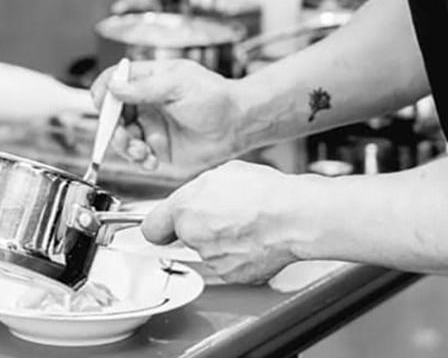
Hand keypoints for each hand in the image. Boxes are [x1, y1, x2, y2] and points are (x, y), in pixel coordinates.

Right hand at [90, 59, 244, 173]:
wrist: (239, 124)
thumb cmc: (216, 97)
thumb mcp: (178, 85)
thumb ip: (144, 88)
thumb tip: (114, 88)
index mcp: (150, 80)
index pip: (115, 81)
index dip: (105, 92)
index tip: (104, 104)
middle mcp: (147, 104)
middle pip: (113, 113)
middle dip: (111, 126)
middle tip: (120, 135)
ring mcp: (152, 127)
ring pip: (121, 138)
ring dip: (125, 146)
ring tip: (139, 151)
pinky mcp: (160, 149)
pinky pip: (138, 157)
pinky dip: (139, 160)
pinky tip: (150, 160)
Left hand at [142, 160, 309, 283]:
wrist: (295, 217)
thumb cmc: (266, 192)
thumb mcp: (224, 172)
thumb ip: (199, 190)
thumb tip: (195, 197)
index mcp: (186, 208)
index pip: (151, 227)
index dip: (161, 225)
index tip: (164, 227)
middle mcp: (193, 236)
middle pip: (185, 237)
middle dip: (199, 227)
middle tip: (225, 213)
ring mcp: (212, 259)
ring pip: (207, 251)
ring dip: (220, 241)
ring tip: (246, 223)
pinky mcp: (231, 275)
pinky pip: (227, 264)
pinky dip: (237, 255)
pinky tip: (254, 238)